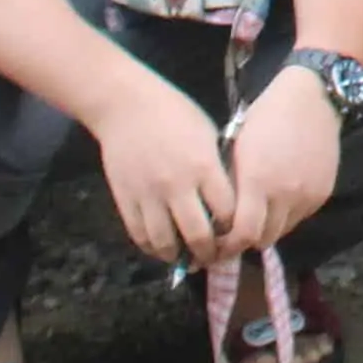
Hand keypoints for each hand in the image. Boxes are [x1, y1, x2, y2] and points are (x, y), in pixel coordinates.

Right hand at [95, 77, 240, 265]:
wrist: (126, 106)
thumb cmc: (175, 113)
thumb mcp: (208, 135)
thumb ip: (216, 169)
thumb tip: (227, 202)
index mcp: (203, 166)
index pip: (227, 212)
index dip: (235, 228)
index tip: (237, 234)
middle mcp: (177, 186)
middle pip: (198, 235)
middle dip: (210, 253)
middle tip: (214, 257)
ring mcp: (148, 195)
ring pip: (165, 243)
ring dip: (180, 256)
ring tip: (188, 257)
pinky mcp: (125, 200)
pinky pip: (140, 235)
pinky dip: (153, 248)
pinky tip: (163, 247)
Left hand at [222, 70, 342, 253]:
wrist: (311, 97)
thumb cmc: (265, 116)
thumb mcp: (237, 147)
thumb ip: (230, 185)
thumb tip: (219, 218)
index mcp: (257, 181)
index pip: (243, 234)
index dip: (229, 245)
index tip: (218, 243)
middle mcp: (285, 194)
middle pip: (264, 239)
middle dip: (247, 240)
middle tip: (236, 234)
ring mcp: (307, 195)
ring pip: (283, 230)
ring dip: (268, 228)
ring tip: (258, 216)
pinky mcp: (323, 192)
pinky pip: (300, 216)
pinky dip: (287, 215)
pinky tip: (279, 199)